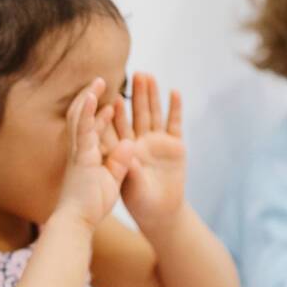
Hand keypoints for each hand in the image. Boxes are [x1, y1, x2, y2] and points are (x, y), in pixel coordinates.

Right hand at [54, 79, 130, 228]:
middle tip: (100, 82)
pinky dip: (89, 111)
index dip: (99, 114)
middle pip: (82, 117)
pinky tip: (95, 96)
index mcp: (85, 156)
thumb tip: (129, 144)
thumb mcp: (111, 179)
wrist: (77, 220)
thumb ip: (119, 161)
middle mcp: (79, 150)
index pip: (90, 128)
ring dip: (89, 97)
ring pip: (81, 117)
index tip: (110, 102)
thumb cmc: (91, 205)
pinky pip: (84, 128)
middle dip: (90, 99)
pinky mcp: (81, 155)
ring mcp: (78, 151)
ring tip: (98, 80)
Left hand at [109, 73, 186, 230]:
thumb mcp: (131, 187)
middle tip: (134, 74)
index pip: (116, 126)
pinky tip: (174, 93)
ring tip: (149, 76)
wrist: (160, 213)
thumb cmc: (139, 202)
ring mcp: (156, 142)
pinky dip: (175, 109)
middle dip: (135, 95)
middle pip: (135, 114)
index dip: (115, 112)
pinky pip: (174, 124)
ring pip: (153, 114)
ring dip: (151, 96)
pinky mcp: (174, 146)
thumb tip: (129, 150)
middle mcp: (138, 142)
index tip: (112, 95)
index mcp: (122, 150)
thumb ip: (129, 169)